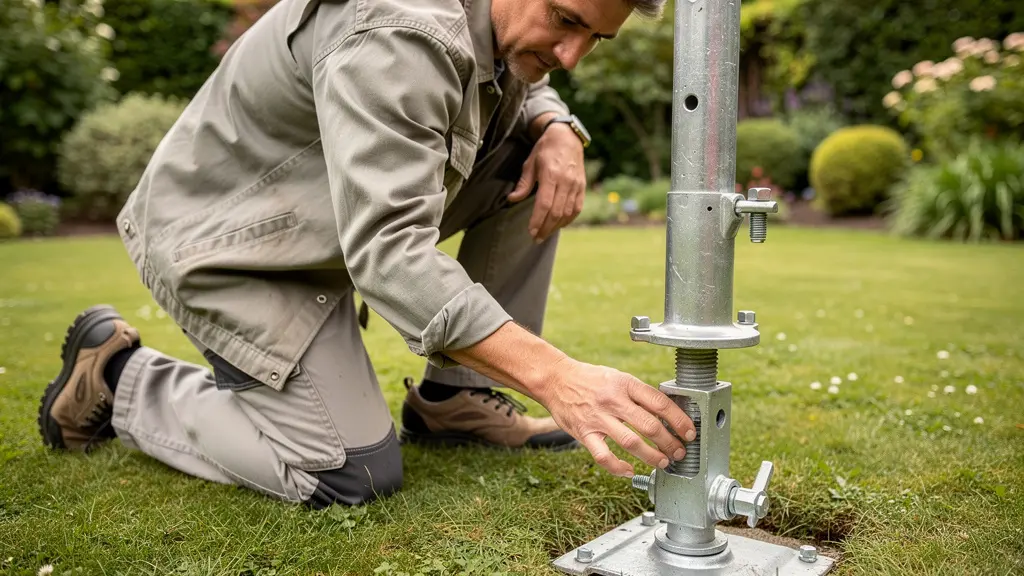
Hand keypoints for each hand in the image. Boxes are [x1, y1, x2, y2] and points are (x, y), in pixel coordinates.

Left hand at [507, 122, 586, 242]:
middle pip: (556, 212)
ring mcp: (576, 185)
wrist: (567, 137)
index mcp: (551, 174)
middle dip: (545, 228)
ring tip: (545, 234)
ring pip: (567, 213)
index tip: (531, 231)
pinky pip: (576, 208)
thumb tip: (512, 199)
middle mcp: (566, 181)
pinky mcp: (582, 187)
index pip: (544, 204)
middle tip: (536, 238)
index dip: (537, 220)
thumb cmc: (545, 150)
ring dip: (556, 226)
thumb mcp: (530, 163)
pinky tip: (559, 225)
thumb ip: (523, 183)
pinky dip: (568, 220)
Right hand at [541, 358, 696, 477]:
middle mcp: (613, 400)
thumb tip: (667, 413)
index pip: (660, 403)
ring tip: (663, 462)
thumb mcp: (618, 377)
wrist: (555, 379)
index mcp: (625, 384)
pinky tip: (630, 471)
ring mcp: (598, 418)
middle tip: (680, 452)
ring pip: (631, 443)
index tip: (689, 432)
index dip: (680, 420)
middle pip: (650, 426)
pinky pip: (604, 456)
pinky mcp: (584, 433)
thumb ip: (639, 394)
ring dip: (652, 457)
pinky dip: (619, 468)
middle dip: (670, 443)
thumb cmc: (590, 379)